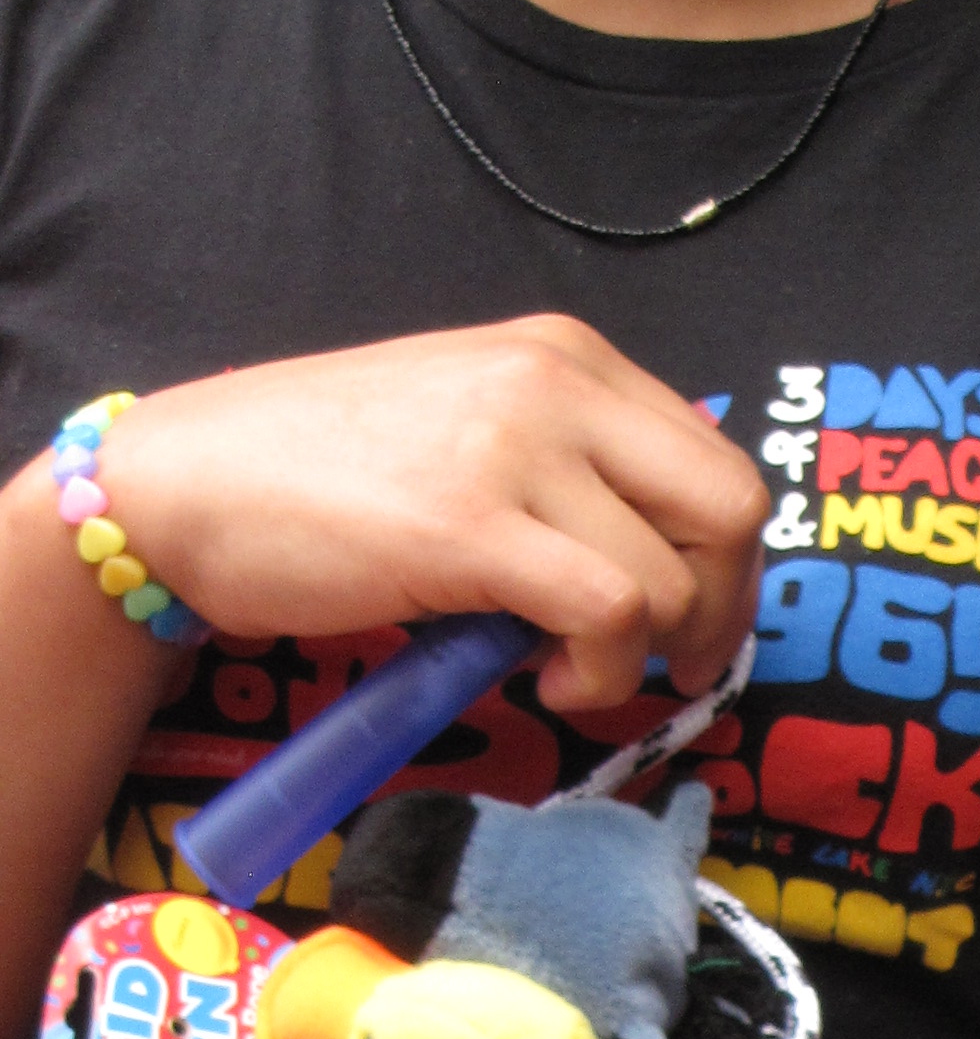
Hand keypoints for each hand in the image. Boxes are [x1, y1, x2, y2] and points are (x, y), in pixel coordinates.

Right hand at [85, 318, 764, 706]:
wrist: (189, 484)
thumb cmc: (326, 479)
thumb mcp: (477, 438)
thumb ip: (572, 475)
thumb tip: (662, 572)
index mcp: (567, 357)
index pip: (717, 462)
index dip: (722, 563)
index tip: (680, 620)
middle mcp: (556, 381)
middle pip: (731, 509)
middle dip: (719, 607)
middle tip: (663, 662)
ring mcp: (517, 445)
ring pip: (674, 577)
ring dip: (641, 656)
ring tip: (565, 671)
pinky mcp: (474, 523)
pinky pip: (612, 614)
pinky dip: (602, 673)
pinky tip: (550, 682)